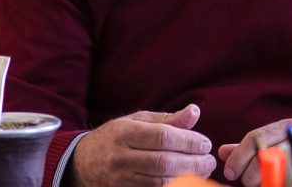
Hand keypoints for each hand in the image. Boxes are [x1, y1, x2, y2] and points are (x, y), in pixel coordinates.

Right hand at [70, 104, 215, 185]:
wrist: (81, 163)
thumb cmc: (115, 137)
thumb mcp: (136, 121)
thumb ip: (166, 119)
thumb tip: (194, 111)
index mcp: (125, 133)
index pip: (162, 137)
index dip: (188, 141)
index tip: (205, 143)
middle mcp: (121, 156)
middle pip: (164, 162)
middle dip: (193, 162)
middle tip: (210, 160)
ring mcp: (121, 178)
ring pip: (160, 181)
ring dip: (188, 177)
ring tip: (204, 170)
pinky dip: (173, 186)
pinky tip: (188, 181)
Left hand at [217, 119, 291, 186]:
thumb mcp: (279, 140)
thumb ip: (251, 147)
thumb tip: (221, 152)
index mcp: (289, 126)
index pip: (256, 138)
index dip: (239, 157)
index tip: (230, 172)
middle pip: (265, 159)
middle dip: (251, 175)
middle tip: (248, 182)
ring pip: (278, 177)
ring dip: (265, 184)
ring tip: (265, 184)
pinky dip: (281, 185)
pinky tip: (279, 185)